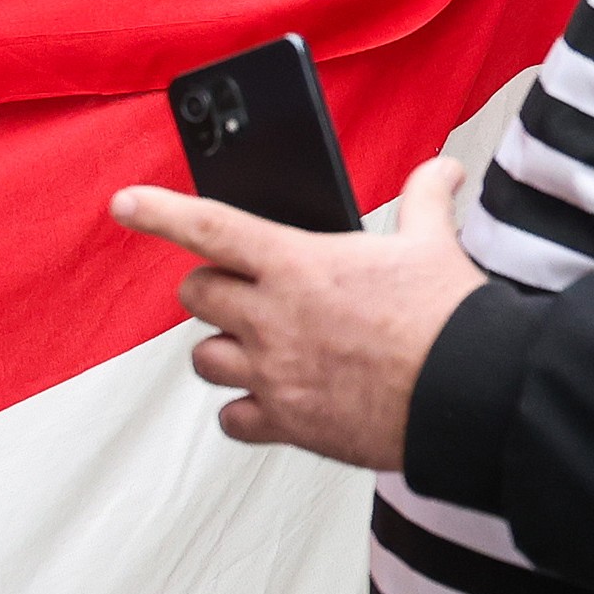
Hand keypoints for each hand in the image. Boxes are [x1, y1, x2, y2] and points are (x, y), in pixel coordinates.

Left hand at [109, 161, 489, 469]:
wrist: (468, 396)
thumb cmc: (449, 318)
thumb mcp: (434, 243)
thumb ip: (425, 199)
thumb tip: (441, 169)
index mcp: (297, 263)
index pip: (210, 227)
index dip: (160, 212)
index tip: (125, 204)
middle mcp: (272, 318)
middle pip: (198, 294)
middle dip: (212, 290)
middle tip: (240, 292)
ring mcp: (274, 373)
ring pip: (204, 358)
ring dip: (222, 350)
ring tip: (256, 346)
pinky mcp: (287, 423)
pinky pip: (232, 420)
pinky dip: (243, 412)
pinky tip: (269, 402)